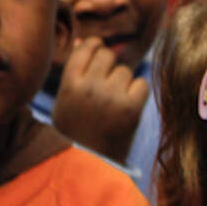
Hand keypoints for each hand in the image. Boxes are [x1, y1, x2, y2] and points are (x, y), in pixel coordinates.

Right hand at [52, 38, 149, 161]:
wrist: (89, 165)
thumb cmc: (75, 131)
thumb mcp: (65, 100)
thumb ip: (74, 71)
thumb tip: (83, 40)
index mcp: (69, 84)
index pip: (87, 48)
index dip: (95, 47)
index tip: (98, 54)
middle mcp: (89, 87)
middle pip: (108, 56)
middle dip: (109, 67)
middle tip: (107, 87)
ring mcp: (111, 97)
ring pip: (125, 71)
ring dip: (123, 83)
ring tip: (114, 103)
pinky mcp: (131, 109)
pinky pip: (142, 84)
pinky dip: (138, 93)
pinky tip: (128, 107)